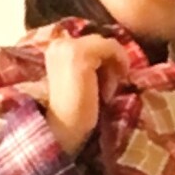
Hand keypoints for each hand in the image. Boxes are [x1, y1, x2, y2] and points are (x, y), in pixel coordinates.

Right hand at [44, 33, 130, 156]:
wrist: (65, 132)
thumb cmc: (77, 111)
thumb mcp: (83, 79)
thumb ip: (92, 61)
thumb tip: (115, 51)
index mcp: (57, 47)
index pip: (91, 42)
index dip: (103, 61)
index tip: (104, 86)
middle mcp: (60, 42)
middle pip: (99, 41)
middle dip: (108, 65)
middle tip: (105, 92)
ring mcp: (69, 47)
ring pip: (106, 44)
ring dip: (112, 68)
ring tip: (105, 93)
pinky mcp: (81, 56)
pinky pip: (111, 48)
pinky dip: (118, 65)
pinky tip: (109, 90)